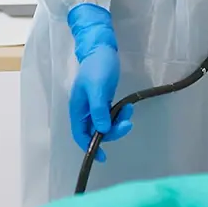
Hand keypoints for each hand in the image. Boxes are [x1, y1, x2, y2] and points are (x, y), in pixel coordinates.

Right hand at [67, 3, 133, 160]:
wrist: (102, 49)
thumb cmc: (97, 67)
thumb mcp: (97, 88)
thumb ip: (98, 110)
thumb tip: (102, 131)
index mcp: (78, 108)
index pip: (80, 134)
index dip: (90, 147)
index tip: (103, 157)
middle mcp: (84, 110)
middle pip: (95, 131)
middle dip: (112, 132)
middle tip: (127, 125)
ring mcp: (94, 105)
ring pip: (105, 124)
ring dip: (118, 122)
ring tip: (129, 111)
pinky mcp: (103, 100)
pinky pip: (111, 115)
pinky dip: (120, 115)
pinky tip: (128, 107)